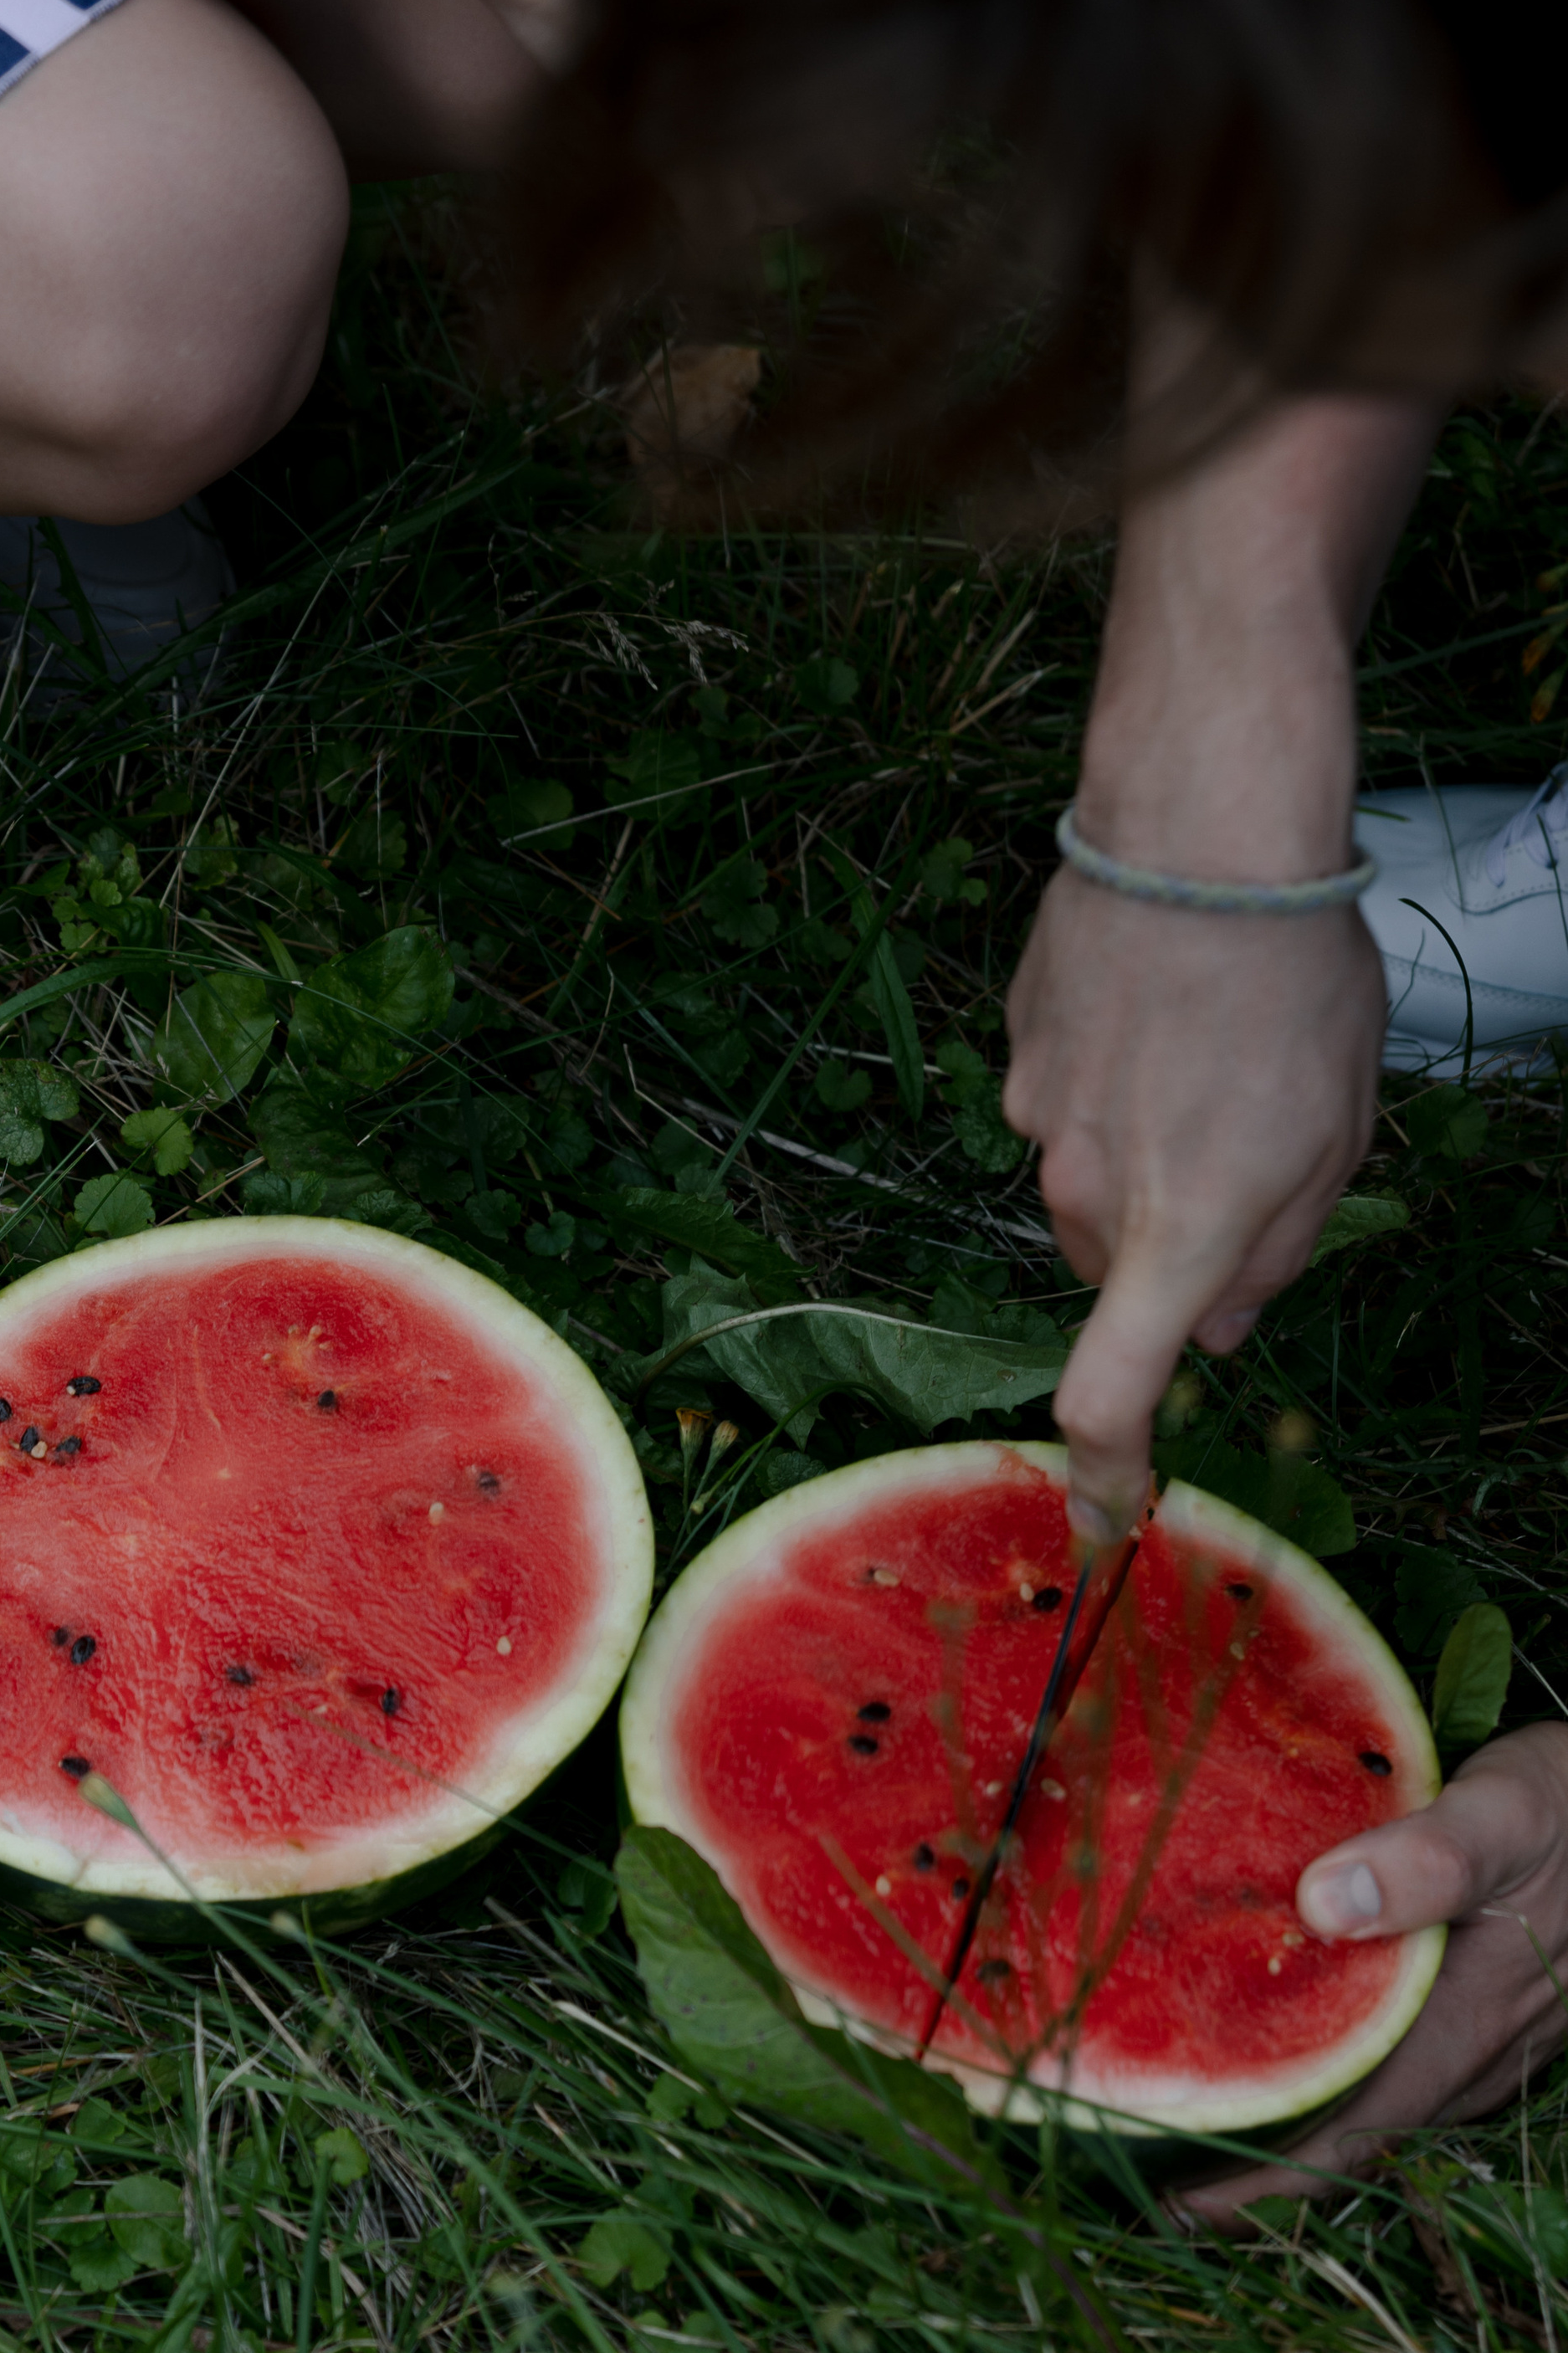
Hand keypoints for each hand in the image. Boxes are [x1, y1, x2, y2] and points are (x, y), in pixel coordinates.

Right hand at [1005, 878, 1381, 1538]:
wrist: (1201, 827)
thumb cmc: (1296, 982)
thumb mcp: (1336, 1135)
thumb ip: (1277, 1253)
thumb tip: (1219, 1332)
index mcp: (1177, 1233)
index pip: (1109, 1397)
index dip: (1104, 1477)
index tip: (1103, 1525)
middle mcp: (1086, 1193)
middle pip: (1112, 1270)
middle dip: (1164, 1247)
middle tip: (1246, 1153)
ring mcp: (1038, 1119)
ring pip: (1083, 1185)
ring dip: (1138, 1156)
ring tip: (1209, 1050)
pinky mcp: (1016, 1050)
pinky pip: (1059, 1102)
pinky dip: (1106, 1081)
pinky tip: (1161, 1004)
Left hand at [1172, 1723, 1567, 2231]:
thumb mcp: (1504, 1813)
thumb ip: (1427, 1859)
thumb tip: (1323, 1906)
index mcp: (1468, 2024)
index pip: (1353, 2138)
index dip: (1266, 2185)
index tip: (1180, 2207)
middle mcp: (1480, 2051)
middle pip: (1358, 2141)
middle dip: (1263, 2168)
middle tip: (1163, 2176)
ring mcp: (1494, 2039)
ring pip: (1385, 2109)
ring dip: (1303, 2128)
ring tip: (1210, 2122)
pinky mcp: (1496, 2013)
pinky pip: (1410, 2071)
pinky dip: (1346, 2080)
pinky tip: (1297, 2052)